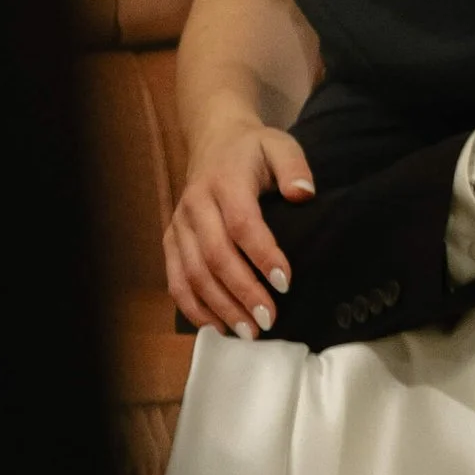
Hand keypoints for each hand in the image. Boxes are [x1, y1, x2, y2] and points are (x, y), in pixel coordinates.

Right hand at [165, 123, 314, 333]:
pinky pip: (176, 279)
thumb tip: (303, 193)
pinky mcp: (171, 240)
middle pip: (215, 255)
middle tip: (269, 320)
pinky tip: (218, 327)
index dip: (262, 254)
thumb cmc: (253, 150)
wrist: (213, 142)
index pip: (241, 223)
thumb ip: (294, 167)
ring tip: (249, 332)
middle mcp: (196, 204)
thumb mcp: (280, 146)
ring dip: (220, 307)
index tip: (286, 282)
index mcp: (225, 181)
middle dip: (242, 292)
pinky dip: (194, 307)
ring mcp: (180, 225)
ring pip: (194, 273)